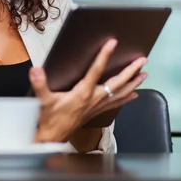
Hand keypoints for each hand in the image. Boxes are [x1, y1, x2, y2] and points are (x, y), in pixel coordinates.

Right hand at [29, 39, 147, 142]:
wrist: (53, 136)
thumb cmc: (50, 118)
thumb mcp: (43, 99)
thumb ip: (39, 84)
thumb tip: (36, 70)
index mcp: (83, 93)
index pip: (96, 70)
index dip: (104, 56)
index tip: (112, 43)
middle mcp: (94, 99)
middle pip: (117, 82)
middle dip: (131, 71)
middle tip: (142, 60)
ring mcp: (98, 106)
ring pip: (121, 93)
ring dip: (133, 83)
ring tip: (144, 74)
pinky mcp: (97, 111)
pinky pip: (117, 103)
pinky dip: (127, 98)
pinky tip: (134, 94)